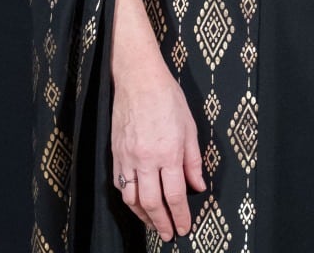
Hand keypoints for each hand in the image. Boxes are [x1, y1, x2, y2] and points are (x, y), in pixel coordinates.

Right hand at [111, 61, 205, 239]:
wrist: (137, 79)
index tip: (184, 228)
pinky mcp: (115, 154)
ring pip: (132, 199)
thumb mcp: (190, 127)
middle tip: (168, 235)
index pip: (175, 195)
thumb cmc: (167, 98)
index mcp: (168, 152)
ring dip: (143, 216)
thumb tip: (198, 186)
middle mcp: (146, 159)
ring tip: (154, 224)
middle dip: (161, 223)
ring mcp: (127, 158)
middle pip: (152, 203)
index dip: (181, 215)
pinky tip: (137, 203)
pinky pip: (120, 184)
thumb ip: (193, 161)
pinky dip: (129, 199)